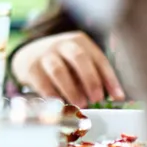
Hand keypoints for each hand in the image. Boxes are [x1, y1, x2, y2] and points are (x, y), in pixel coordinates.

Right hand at [11, 30, 125, 105]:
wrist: (29, 56)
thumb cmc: (63, 63)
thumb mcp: (78, 63)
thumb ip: (93, 76)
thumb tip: (113, 97)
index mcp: (79, 42)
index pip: (98, 59)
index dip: (109, 78)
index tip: (117, 96)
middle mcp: (62, 44)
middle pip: (78, 58)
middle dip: (90, 80)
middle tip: (97, 98)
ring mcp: (44, 54)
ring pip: (58, 70)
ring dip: (71, 89)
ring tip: (80, 104)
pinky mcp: (30, 67)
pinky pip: (42, 82)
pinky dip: (53, 95)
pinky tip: (61, 104)